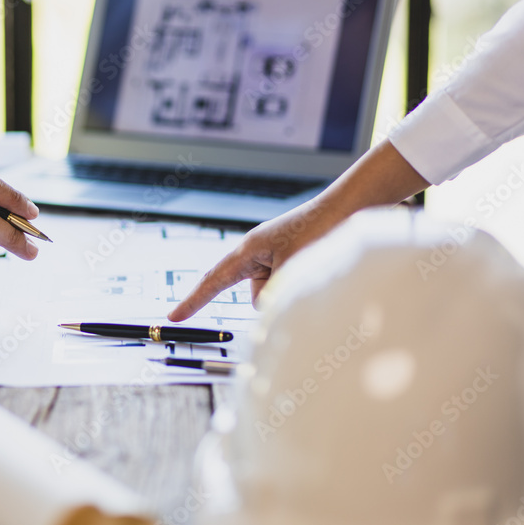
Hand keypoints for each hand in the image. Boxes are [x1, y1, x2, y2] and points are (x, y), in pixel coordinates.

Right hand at [167, 199, 341, 320]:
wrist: (350, 207)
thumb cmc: (320, 228)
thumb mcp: (291, 266)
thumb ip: (276, 295)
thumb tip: (270, 314)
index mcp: (249, 250)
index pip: (212, 280)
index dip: (193, 301)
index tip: (173, 317)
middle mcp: (258, 253)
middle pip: (255, 294)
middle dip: (273, 298)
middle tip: (298, 278)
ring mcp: (276, 257)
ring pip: (275, 295)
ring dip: (293, 290)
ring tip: (316, 266)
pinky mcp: (292, 260)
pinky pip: (288, 286)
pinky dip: (302, 284)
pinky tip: (319, 266)